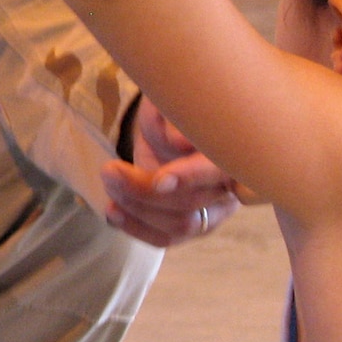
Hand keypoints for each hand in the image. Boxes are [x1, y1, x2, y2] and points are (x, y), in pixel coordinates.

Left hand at [99, 98, 243, 246]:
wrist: (177, 124)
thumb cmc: (175, 111)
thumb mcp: (169, 103)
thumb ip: (172, 117)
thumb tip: (179, 142)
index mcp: (233, 151)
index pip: (218, 170)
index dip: (189, 177)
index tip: (158, 180)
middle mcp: (231, 186)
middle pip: (192, 202)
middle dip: (143, 191)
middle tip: (109, 169)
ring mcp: (216, 210)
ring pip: (180, 225)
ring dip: (136, 208)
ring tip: (108, 182)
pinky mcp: (195, 225)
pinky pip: (167, 238)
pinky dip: (136, 228)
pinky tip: (112, 211)